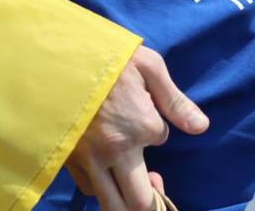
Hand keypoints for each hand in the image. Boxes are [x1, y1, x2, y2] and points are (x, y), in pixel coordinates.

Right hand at [66, 46, 208, 210]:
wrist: (53, 58)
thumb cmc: (103, 57)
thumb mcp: (147, 66)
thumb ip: (175, 101)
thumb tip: (201, 127)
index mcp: (141, 125)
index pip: (161, 139)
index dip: (156, 128)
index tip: (146, 110)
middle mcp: (116, 150)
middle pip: (139, 201)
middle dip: (151, 199)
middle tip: (153, 180)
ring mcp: (89, 159)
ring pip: (111, 203)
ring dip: (126, 200)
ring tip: (131, 184)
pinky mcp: (68, 159)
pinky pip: (88, 188)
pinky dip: (100, 187)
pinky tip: (105, 172)